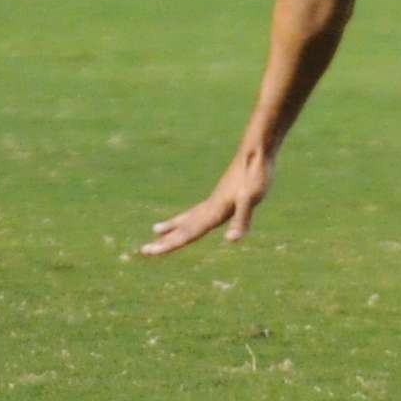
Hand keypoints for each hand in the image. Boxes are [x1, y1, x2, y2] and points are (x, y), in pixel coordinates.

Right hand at [140, 151, 272, 256]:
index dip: (168, 244)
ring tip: (156, 230)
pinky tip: (193, 217)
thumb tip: (231, 240)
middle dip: (165, 241)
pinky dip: (190, 216)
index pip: (188, 233)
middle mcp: (211, 206)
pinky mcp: (223, 193)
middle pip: (184, 228)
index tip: (147, 251)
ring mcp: (216, 198)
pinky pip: (200, 210)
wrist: (257, 149)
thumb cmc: (257, 174)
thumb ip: (242, 219)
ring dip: (173, 226)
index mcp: (215, 211)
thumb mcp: (252, 199)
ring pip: (189, 217)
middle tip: (144, 250)